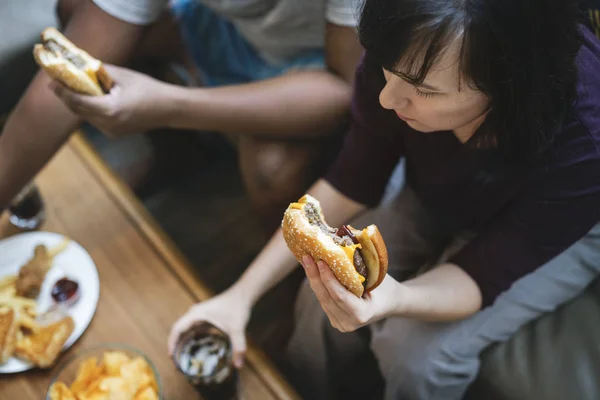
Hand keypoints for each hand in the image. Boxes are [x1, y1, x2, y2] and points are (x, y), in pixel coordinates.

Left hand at [50, 65, 175, 137]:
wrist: (168, 109)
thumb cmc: (148, 89)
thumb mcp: (122, 75)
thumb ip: (98, 71)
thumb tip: (79, 64)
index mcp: (109, 110)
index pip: (77, 101)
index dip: (62, 91)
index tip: (52, 81)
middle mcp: (108, 124)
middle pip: (77, 111)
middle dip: (66, 97)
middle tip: (56, 83)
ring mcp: (111, 131)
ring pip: (85, 117)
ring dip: (78, 103)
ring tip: (71, 89)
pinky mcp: (115, 133)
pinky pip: (95, 120)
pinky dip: (90, 110)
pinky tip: (90, 99)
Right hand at [168, 287, 250, 367]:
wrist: (244, 294)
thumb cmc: (237, 307)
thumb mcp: (237, 329)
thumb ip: (238, 347)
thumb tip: (238, 366)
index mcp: (196, 314)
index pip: (177, 329)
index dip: (172, 343)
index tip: (172, 357)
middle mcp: (195, 314)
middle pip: (180, 331)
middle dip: (177, 346)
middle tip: (178, 363)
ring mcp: (201, 314)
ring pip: (187, 330)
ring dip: (184, 342)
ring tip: (185, 358)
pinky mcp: (207, 316)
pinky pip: (196, 329)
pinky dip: (194, 338)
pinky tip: (198, 348)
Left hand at [301, 255, 403, 331]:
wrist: (392, 303)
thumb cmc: (386, 286)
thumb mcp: (376, 275)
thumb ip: (357, 266)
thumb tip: (337, 245)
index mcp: (362, 314)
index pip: (339, 296)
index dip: (328, 279)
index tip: (320, 261)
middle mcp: (349, 323)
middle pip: (326, 297)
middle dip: (315, 276)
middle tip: (307, 256)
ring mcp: (340, 324)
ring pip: (322, 298)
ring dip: (314, 279)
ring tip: (307, 260)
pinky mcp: (335, 319)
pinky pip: (324, 300)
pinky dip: (319, 284)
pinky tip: (313, 270)